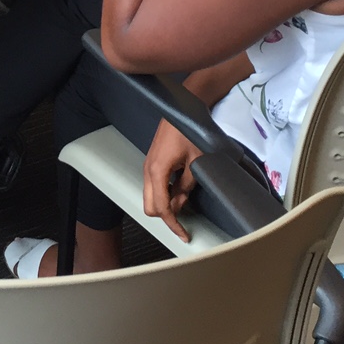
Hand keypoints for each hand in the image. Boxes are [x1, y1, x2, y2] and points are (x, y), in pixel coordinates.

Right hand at [143, 120, 202, 242]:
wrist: (183, 109)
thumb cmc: (190, 131)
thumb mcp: (196, 162)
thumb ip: (186, 187)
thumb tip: (180, 204)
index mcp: (157, 170)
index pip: (161, 208)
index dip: (173, 225)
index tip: (184, 234)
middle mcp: (148, 169)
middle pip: (150, 206)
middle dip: (166, 216)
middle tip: (185, 220)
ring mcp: (149, 165)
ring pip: (150, 197)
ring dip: (165, 204)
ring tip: (185, 201)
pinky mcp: (152, 162)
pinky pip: (153, 186)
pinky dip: (164, 193)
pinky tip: (179, 189)